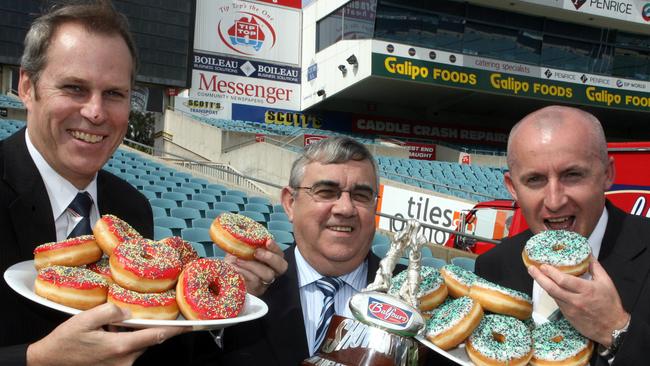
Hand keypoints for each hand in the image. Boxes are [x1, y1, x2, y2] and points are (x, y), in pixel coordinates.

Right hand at [26, 303, 188, 365]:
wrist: (48, 363)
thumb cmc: (65, 342)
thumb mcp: (85, 319)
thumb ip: (111, 311)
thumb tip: (130, 311)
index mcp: (120, 347)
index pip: (156, 336)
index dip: (175, 329)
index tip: (191, 324)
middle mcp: (124, 361)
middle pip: (147, 339)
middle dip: (143, 326)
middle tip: (124, 317)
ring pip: (137, 345)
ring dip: (129, 334)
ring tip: (106, 328)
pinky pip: (127, 351)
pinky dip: (122, 341)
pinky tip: (104, 337)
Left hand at [225, 238, 287, 295]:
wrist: (222, 277)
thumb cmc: (235, 261)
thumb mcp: (240, 249)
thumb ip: (244, 241)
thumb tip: (240, 228)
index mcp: (271, 259)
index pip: (280, 254)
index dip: (275, 248)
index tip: (267, 241)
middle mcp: (272, 271)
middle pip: (282, 266)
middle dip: (270, 257)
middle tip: (256, 252)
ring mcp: (266, 282)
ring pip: (268, 274)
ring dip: (253, 265)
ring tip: (238, 260)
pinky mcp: (256, 290)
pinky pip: (255, 281)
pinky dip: (245, 272)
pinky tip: (235, 268)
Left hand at [528, 258, 629, 345]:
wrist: (612, 328)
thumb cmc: (610, 305)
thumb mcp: (606, 283)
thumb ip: (596, 268)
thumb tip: (588, 256)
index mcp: (586, 290)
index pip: (563, 280)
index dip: (551, 272)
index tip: (543, 265)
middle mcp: (576, 300)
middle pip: (552, 288)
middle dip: (539, 277)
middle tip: (531, 269)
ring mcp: (570, 309)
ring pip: (552, 295)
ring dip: (543, 284)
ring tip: (536, 275)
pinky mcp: (568, 316)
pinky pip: (557, 302)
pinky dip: (552, 293)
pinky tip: (548, 286)